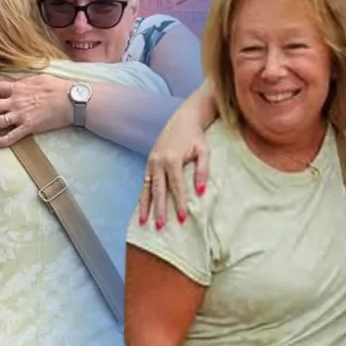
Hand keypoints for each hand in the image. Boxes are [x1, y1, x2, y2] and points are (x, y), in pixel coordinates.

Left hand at [0, 75, 74, 148]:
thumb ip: (24, 82)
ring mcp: (22, 115)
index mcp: (18, 87)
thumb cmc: (58, 87)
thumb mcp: (39, 78)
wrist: (71, 100)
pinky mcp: (30, 127)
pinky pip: (12, 136)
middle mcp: (16, 101)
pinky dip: (2, 141)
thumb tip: (16, 83)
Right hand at [139, 114, 210, 229]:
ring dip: (145, 206)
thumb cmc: (196, 136)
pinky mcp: (149, 162)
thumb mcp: (204, 151)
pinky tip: (142, 209)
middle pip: (158, 190)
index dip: (179, 203)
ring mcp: (152, 162)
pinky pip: (145, 182)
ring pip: (147, 188)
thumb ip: (203, 171)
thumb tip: (201, 192)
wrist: (184, 119)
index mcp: (173, 159)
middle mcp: (159, 161)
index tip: (182, 219)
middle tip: (160, 227)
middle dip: (159, 209)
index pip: (176, 186)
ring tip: (143, 222)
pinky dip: (143, 196)